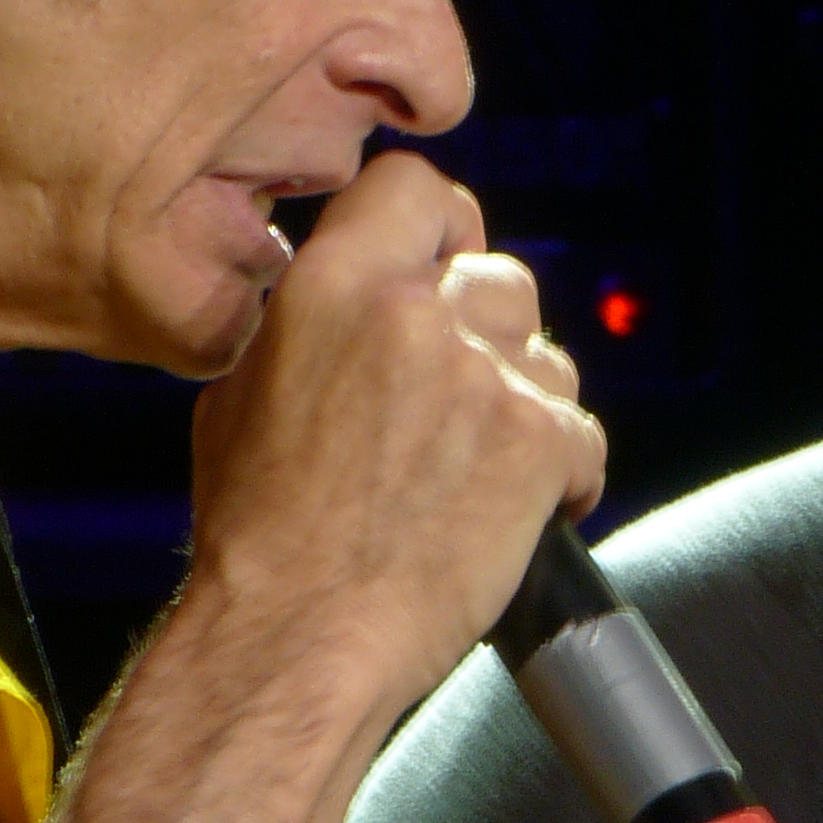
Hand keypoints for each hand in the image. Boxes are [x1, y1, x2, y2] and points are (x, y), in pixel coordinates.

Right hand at [187, 150, 604, 713]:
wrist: (296, 635)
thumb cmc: (260, 535)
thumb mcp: (241, 394)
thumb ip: (309, 325)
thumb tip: (344, 304)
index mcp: (334, 284)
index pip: (418, 188)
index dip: (438, 228)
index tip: (439, 267)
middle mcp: (415, 313)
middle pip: (497, 275)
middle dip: (488, 333)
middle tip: (456, 401)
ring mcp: (484, 376)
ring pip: (547, 355)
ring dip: (524, 402)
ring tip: (473, 471)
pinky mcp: (537, 442)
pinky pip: (582, 432)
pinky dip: (561, 474)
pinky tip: (512, 513)